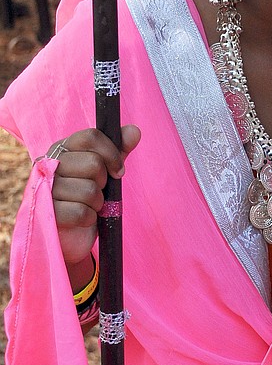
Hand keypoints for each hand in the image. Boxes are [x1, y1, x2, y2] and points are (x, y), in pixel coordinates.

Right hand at [47, 126, 140, 280]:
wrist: (70, 234)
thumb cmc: (85, 198)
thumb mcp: (104, 173)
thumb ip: (117, 151)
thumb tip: (135, 130)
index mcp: (62, 149)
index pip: (90, 136)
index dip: (111, 153)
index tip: (119, 171)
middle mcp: (48, 163)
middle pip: (93, 163)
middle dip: (104, 183)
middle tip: (96, 192)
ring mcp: (44, 188)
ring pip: (90, 190)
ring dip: (97, 203)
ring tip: (88, 206)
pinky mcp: (47, 212)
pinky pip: (81, 212)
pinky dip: (89, 218)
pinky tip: (82, 219)